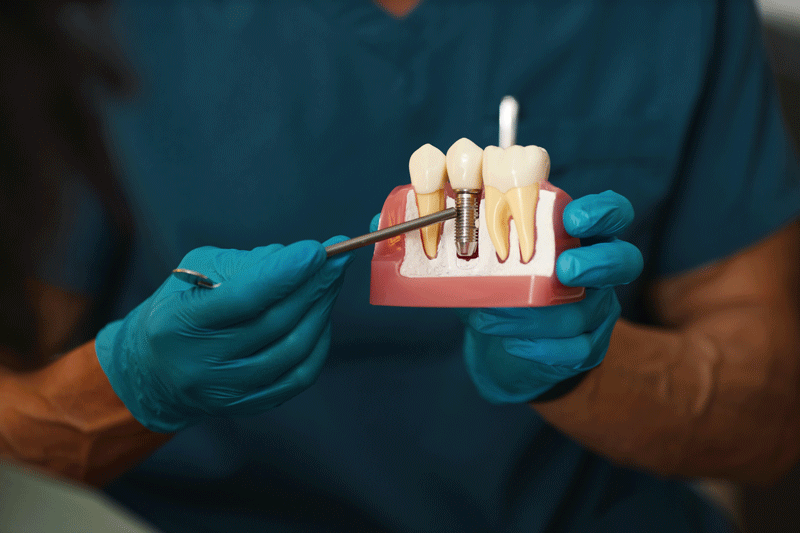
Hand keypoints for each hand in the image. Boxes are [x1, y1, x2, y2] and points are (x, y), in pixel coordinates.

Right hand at [95, 238, 352, 431]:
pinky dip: (318, 343)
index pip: (242, 298)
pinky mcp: (248, 406)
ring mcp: (226, 390)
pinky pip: (298, 376)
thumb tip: (296, 258)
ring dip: (321, 311)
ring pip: (293, 350)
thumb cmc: (180, 307)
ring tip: (331, 281)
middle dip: (313, 285)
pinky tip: (321, 317)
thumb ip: (243, 264)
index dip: (285, 273)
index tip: (317, 249)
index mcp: (179, 323)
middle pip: (274, 323)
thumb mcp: (194, 271)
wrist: (152, 370)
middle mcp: (201, 363)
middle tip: (338, 257)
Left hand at [459, 190, 642, 402]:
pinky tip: (512, 343)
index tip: (572, 218)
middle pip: (625, 262)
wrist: (505, 345)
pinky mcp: (588, 347)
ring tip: (490, 316)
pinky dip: (539, 347)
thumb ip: (493, 233)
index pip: (613, 213)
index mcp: (585, 236)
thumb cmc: (506, 284)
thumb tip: (456, 212)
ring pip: (582, 312)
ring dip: (534, 315)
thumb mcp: (500, 254)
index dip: (603, 212)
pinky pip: (575, 350)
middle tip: (565, 268)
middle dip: (597, 263)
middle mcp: (601, 271)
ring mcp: (598, 311)